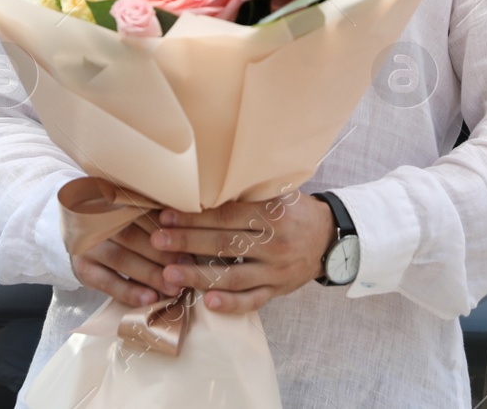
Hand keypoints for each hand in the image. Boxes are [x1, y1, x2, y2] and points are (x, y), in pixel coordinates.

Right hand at [70, 219, 193, 308]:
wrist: (83, 236)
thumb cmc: (122, 224)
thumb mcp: (135, 214)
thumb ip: (158, 218)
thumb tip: (193, 234)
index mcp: (114, 200)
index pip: (143, 212)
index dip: (169, 229)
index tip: (191, 244)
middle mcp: (97, 219)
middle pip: (133, 236)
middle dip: (163, 254)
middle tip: (187, 269)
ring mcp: (87, 244)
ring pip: (121, 259)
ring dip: (150, 274)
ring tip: (174, 288)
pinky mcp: (82, 267)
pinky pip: (106, 282)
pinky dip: (129, 291)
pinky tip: (149, 299)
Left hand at [147, 191, 335, 313]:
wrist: (330, 239)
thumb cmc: (294, 211)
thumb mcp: (277, 194)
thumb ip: (247, 193)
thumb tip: (203, 182)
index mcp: (272, 214)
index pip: (226, 216)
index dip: (195, 217)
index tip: (166, 215)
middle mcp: (274, 243)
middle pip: (224, 245)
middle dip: (187, 243)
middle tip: (156, 242)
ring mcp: (276, 270)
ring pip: (233, 276)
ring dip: (198, 276)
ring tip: (168, 274)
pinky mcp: (278, 290)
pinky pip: (252, 300)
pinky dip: (230, 304)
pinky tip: (207, 302)